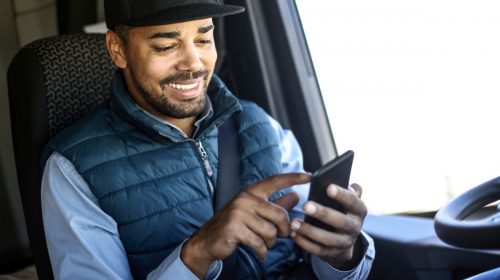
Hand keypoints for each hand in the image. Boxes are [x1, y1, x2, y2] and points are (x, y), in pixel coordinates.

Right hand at [181, 173, 311, 277]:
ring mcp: (238, 213)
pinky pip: (259, 243)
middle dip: (283, 230)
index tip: (311, 175)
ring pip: (271, 231)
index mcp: (251, 191)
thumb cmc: (235, 224)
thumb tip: (296, 196)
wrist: (208, 240)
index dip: (294, 177)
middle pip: (280, 214)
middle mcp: (245, 199)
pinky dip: (262, 251)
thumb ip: (276, 204)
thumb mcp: (255, 211)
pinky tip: (259, 252)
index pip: (276, 181)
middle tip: (279, 235)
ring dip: (270, 242)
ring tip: (262, 243)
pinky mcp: (234, 229)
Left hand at [290, 183, 366, 269]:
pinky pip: (318, 250)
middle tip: (305, 205)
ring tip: (293, 222)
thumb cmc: (342, 212)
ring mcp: (344, 243)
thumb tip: (351, 184)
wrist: (344, 241)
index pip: (354, 202)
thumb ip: (350, 192)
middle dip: (323, 214)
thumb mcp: (349, 202)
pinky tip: (293, 234)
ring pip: (327, 239)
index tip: (328, 187)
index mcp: (359, 211)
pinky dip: (305, 243)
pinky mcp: (332, 254)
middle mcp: (354, 228)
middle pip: (341, 222)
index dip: (342, 195)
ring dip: (309, 231)